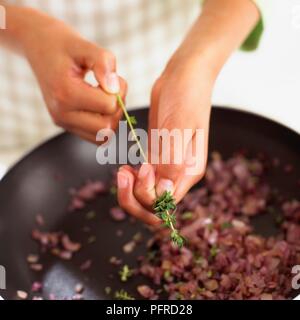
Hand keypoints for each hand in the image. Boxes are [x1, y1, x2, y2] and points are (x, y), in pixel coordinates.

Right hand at [20, 10, 126, 142]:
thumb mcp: (85, 45)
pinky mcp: (67, 126)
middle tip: (112, 89)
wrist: (39, 47)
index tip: (112, 77)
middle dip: (117, 108)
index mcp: (65, 93)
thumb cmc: (64, 45)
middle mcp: (62, 114)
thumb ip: (103, 63)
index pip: (108, 106)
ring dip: (112, 118)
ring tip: (105, 97)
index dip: (119, 90)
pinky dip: (104, 124)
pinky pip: (96, 137)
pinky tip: (99, 105)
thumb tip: (114, 89)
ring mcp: (63, 122)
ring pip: (103, 138)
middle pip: (107, 128)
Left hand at [117, 54, 214, 224]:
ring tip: (123, 170)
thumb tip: (163, 193)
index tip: (143, 166)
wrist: (183, 77)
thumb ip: (172, 160)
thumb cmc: (186, 96)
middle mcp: (178, 174)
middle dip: (134, 198)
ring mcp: (167, 167)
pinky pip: (143, 181)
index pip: (165, 203)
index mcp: (188, 171)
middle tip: (124, 173)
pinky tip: (125, 167)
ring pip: (146, 196)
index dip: (147, 193)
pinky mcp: (157, 157)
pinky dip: (131, 180)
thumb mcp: (179, 125)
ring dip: (130, 191)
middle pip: (154, 206)